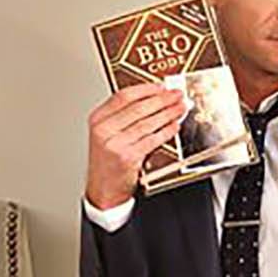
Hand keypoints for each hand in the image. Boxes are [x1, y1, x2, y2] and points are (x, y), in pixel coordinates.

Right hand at [85, 82, 185, 209]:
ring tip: (180, 108)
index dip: (146, 89)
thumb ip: (123, 116)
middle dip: (162, 99)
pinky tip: (174, 126)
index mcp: (98, 119)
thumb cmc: (108, 161)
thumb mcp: (107, 134)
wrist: (103, 190)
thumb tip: (152, 98)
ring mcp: (115, 144)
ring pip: (147, 122)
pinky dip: (165, 131)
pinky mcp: (127, 157)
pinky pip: (152, 139)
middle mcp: (104, 130)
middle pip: (138, 107)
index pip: (123, 96)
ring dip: (167, 113)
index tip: (161, 86)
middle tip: (177, 95)